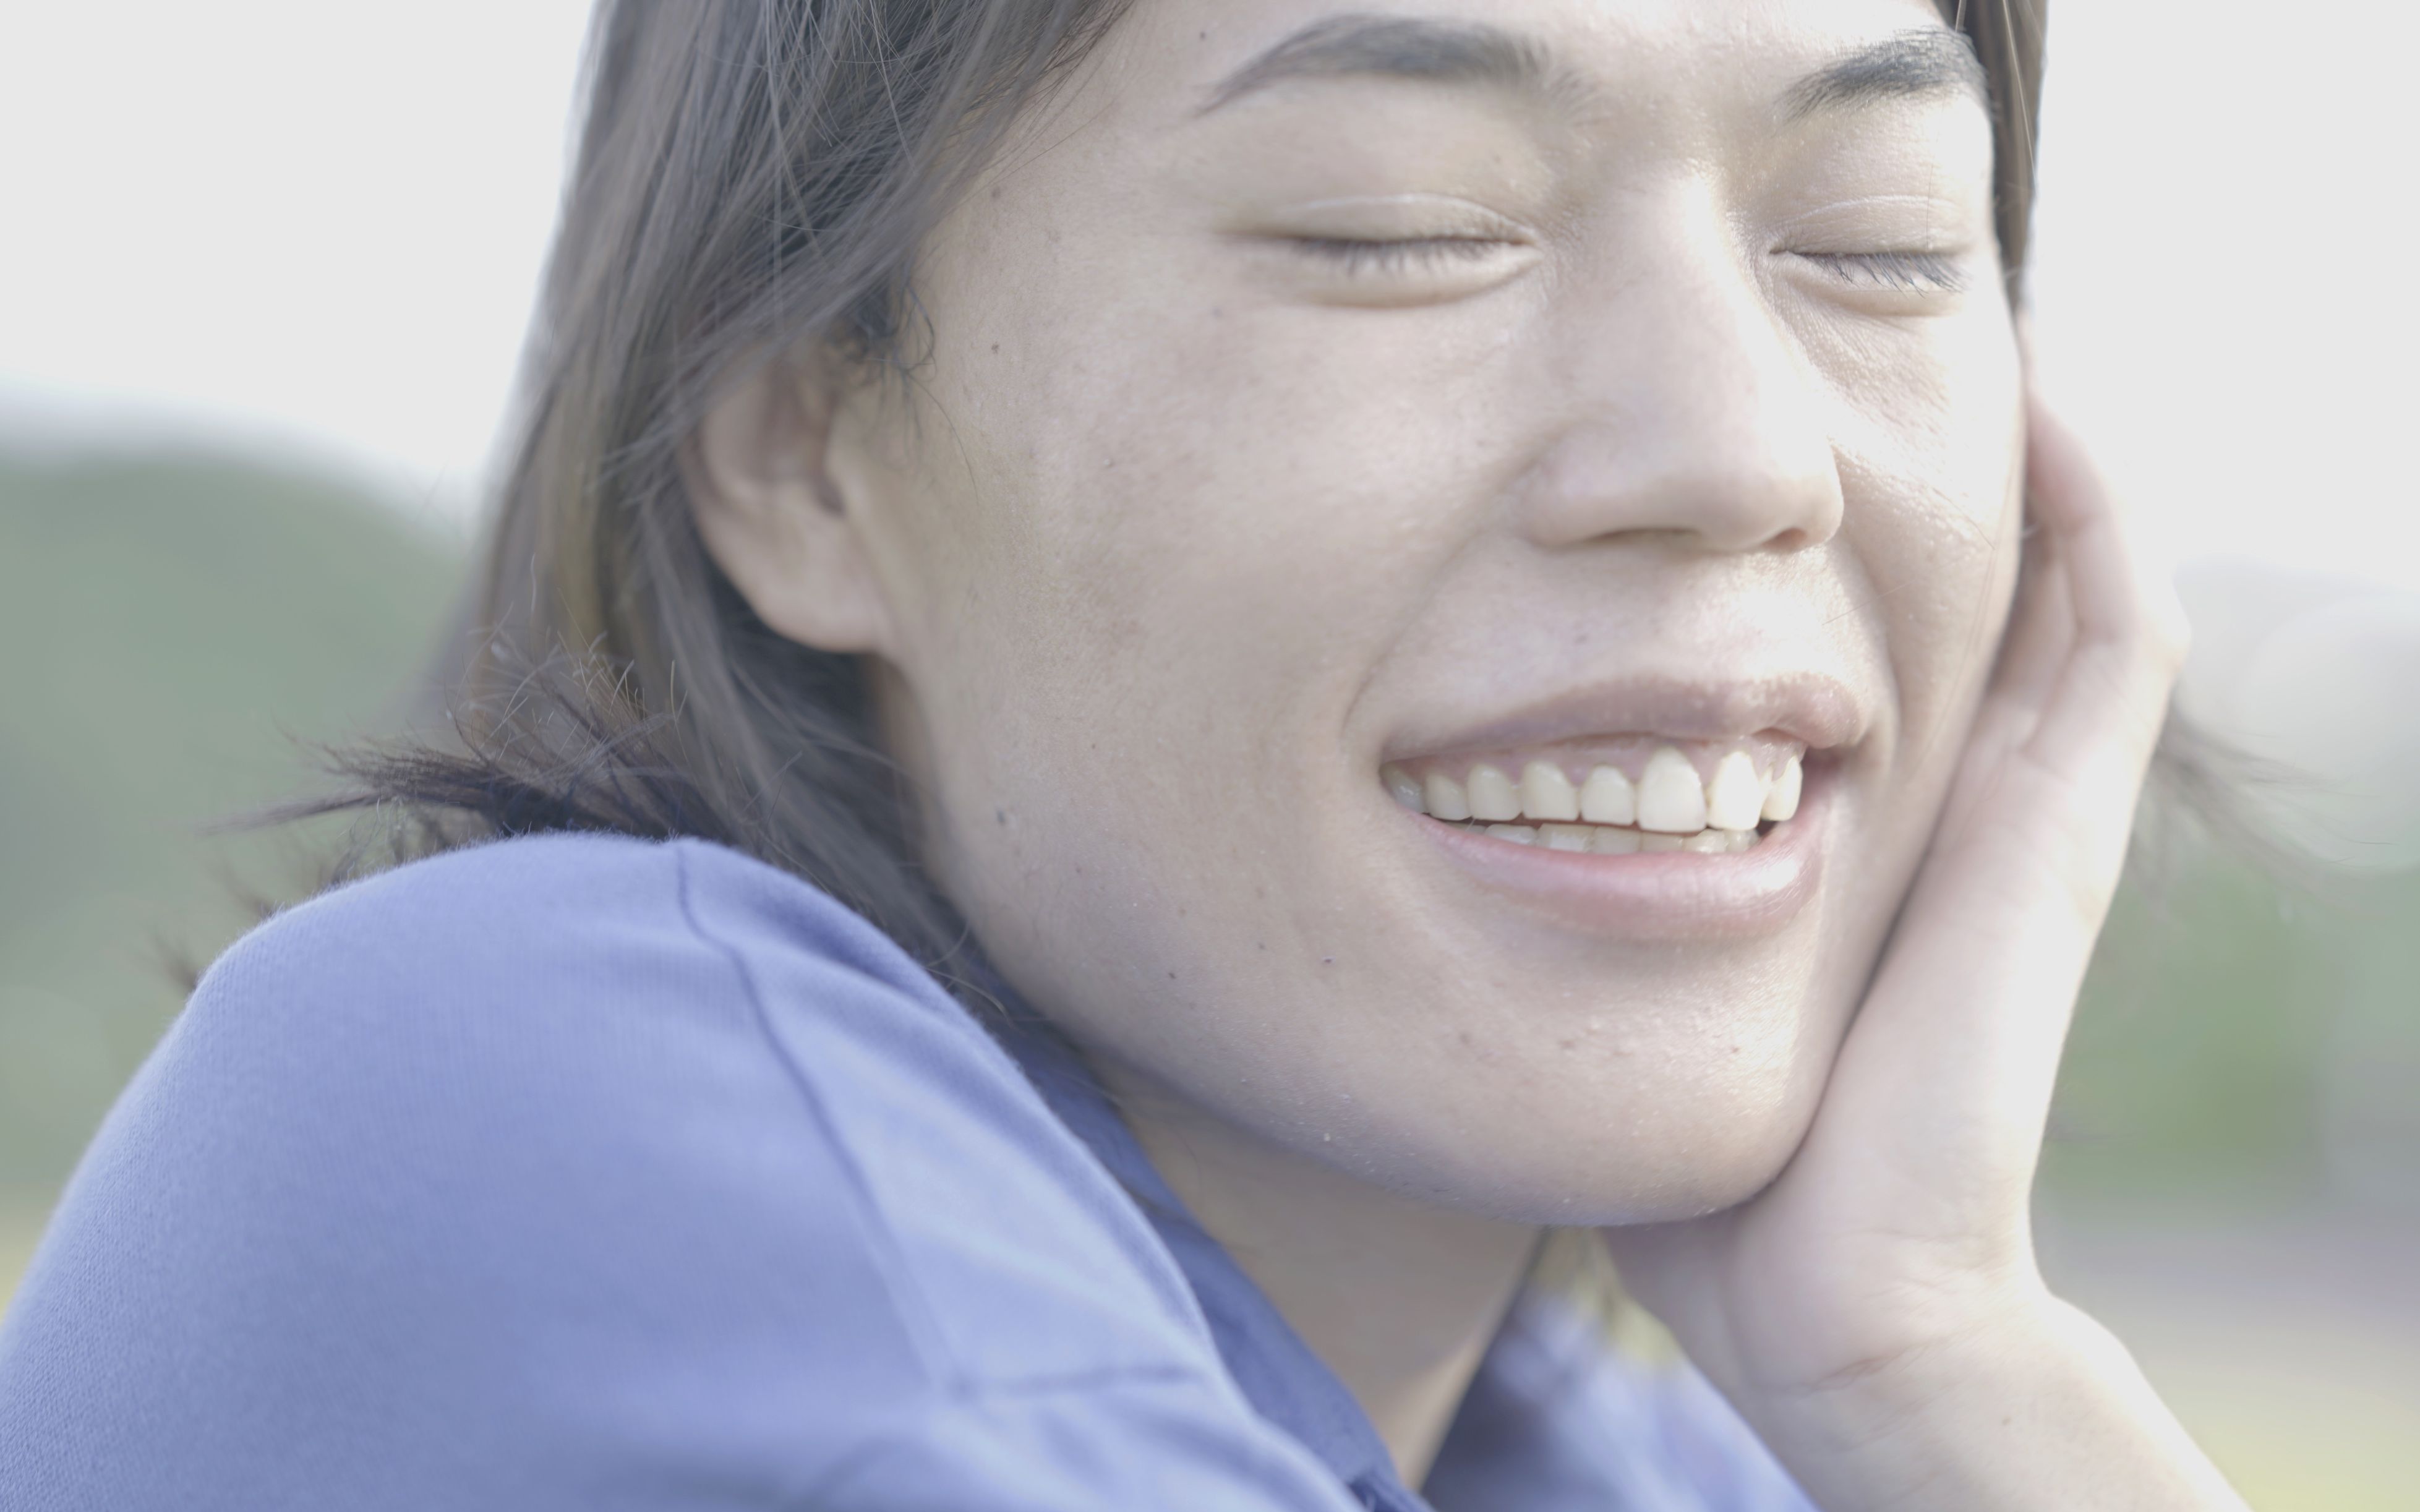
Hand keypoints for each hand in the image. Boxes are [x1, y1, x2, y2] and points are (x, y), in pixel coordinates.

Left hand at [1598, 393, 2242, 1509]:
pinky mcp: (2054, 824)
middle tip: (1852, 334)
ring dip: (2016, 449)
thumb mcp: (1618, 983)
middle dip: (1909, 460)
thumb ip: (1567, 907)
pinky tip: (2040, 395)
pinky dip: (2089, 510)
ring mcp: (2018, 803)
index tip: (1736, 439)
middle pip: (1959, 578)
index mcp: (1854, 829)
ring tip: (1962, 322)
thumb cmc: (1707, 1163)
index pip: (1856, 632)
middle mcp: (1947, 795)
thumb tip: (1438, 827)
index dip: (1816, 532)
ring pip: (2054, 574)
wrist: (1824, 1292)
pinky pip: (2109, 627)